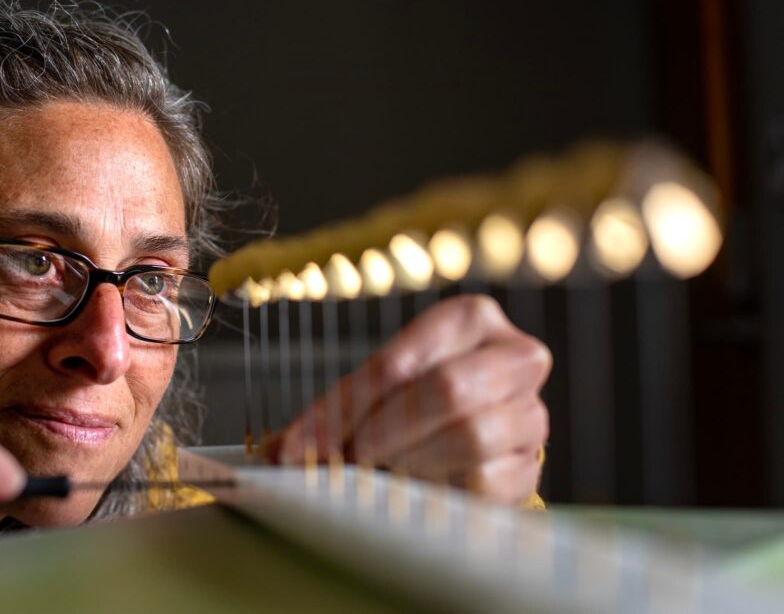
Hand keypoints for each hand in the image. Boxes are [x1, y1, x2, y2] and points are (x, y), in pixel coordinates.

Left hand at [272, 295, 550, 504]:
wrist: (461, 442)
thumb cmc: (409, 406)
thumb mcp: (368, 396)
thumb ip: (329, 416)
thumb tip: (277, 454)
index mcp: (470, 319)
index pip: (403, 360)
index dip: (350, 406)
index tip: (307, 444)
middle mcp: (515, 357)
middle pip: (450, 390)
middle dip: (388, 430)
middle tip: (353, 456)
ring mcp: (530, 414)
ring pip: (474, 434)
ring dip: (415, 459)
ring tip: (384, 471)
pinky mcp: (530, 467)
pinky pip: (490, 480)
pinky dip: (442, 488)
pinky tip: (418, 489)